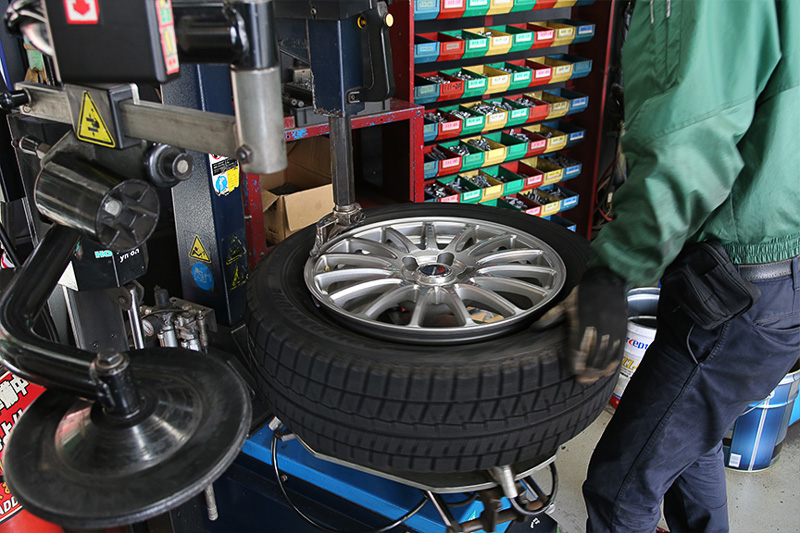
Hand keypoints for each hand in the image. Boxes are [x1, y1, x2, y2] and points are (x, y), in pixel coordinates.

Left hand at [544, 267, 627, 383]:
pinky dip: (613, 362)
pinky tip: (607, 370)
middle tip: (583, 380)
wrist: (608, 281)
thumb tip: (535, 327)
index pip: (579, 346)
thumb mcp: (565, 303)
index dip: (577, 362)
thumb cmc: (585, 292)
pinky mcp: (621, 329)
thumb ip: (551, 317)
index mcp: (582, 320)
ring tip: (593, 378)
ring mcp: (612, 329)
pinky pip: (618, 350)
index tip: (575, 372)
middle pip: (594, 355)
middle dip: (589, 370)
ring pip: (607, 355)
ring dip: (600, 369)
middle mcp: (598, 326)